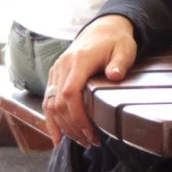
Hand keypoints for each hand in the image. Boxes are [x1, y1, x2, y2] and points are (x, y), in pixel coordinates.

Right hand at [43, 15, 136, 147]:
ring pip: (49, 105)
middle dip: (72, 127)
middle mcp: (62, 67)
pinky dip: (51, 121)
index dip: (77, 117)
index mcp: (78, 62)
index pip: (70, 94)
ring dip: (62, 127)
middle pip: (58, 104)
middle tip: (90, 142)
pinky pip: (47, 102)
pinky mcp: (54, 76)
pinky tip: (57, 136)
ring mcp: (55, 72)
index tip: (90, 133)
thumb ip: (119, 64)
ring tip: (79, 141)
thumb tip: (115, 75)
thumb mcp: (124, 50)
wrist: (102, 29)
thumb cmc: (115, 42)